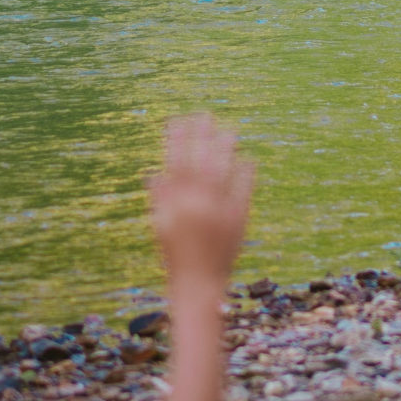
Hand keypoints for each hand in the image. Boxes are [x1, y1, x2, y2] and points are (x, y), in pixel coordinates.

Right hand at [148, 113, 252, 289]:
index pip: (175, 163)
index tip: (176, 120)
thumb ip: (160, 199)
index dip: (175, 140)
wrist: (199, 284)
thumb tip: (153, 174)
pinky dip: (245, 173)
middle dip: (201, 136)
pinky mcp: (238, 219)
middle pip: (200, 161)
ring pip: (223, 171)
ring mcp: (219, 210)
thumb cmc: (176, 256)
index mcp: (176, 204)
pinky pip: (243, 190)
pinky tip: (247, 159)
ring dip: (225, 148)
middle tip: (204, 115)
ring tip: (229, 130)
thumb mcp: (162, 226)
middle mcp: (197, 203)